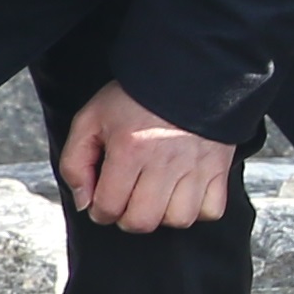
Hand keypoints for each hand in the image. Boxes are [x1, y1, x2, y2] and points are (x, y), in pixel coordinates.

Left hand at [58, 82, 235, 234]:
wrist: (183, 72)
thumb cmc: (135, 97)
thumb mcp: (90, 120)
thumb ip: (75, 162)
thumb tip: (85, 202)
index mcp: (130, 149)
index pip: (109, 206)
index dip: (99, 211)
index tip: (102, 203)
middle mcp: (164, 161)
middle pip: (142, 221)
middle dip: (127, 218)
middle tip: (126, 202)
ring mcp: (195, 167)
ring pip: (178, 220)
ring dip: (163, 215)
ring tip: (156, 198)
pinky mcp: (218, 168)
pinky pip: (211, 210)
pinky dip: (197, 210)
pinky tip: (183, 194)